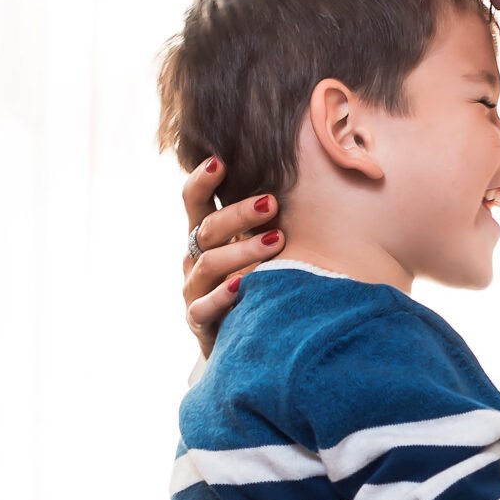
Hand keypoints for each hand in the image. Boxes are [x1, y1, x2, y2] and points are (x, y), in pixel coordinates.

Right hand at [180, 157, 283, 356]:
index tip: (220, 162)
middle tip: (271, 203)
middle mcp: (194, 259)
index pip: (194, 201)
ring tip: (276, 241)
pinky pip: (204, 307)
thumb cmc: (253, 282)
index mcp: (205, 236)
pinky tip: (243, 286)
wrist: (240, 338)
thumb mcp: (254, 249)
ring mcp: (194, 290)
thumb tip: (306, 180)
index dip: (202, 181)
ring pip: (209, 264)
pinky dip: (222, 296)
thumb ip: (264, 221)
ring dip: (242, 250)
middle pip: (208, 228)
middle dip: (239, 214)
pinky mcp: (199, 321)